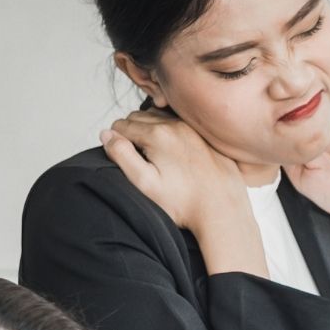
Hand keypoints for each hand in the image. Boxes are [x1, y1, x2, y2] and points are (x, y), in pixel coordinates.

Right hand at [101, 110, 252, 234]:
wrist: (223, 212)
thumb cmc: (184, 203)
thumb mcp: (145, 183)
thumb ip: (122, 155)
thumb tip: (106, 134)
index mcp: (158, 134)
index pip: (120, 125)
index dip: (116, 141)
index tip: (122, 157)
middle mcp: (176, 125)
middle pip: (138, 117)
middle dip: (131, 133)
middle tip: (136, 157)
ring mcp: (194, 129)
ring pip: (160, 117)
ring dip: (150, 129)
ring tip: (152, 154)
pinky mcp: (207, 138)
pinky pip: (180, 124)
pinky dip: (170, 131)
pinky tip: (173, 152)